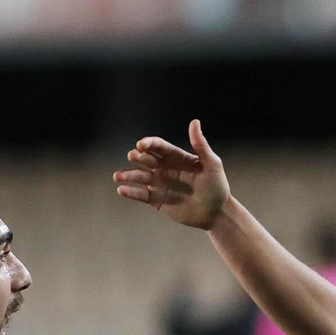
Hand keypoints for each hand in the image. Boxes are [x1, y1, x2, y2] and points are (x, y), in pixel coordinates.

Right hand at [114, 119, 229, 229]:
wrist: (217, 212)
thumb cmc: (217, 186)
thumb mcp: (212, 164)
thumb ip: (201, 145)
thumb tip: (194, 122)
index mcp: (176, 157)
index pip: (159, 147)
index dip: (149, 144)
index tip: (142, 144)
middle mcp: (164, 168)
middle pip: (146, 159)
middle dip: (138, 156)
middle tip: (133, 155)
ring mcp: (159, 184)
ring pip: (139, 176)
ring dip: (128, 174)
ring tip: (118, 176)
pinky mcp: (156, 200)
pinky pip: (140, 195)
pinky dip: (130, 192)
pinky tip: (122, 189)